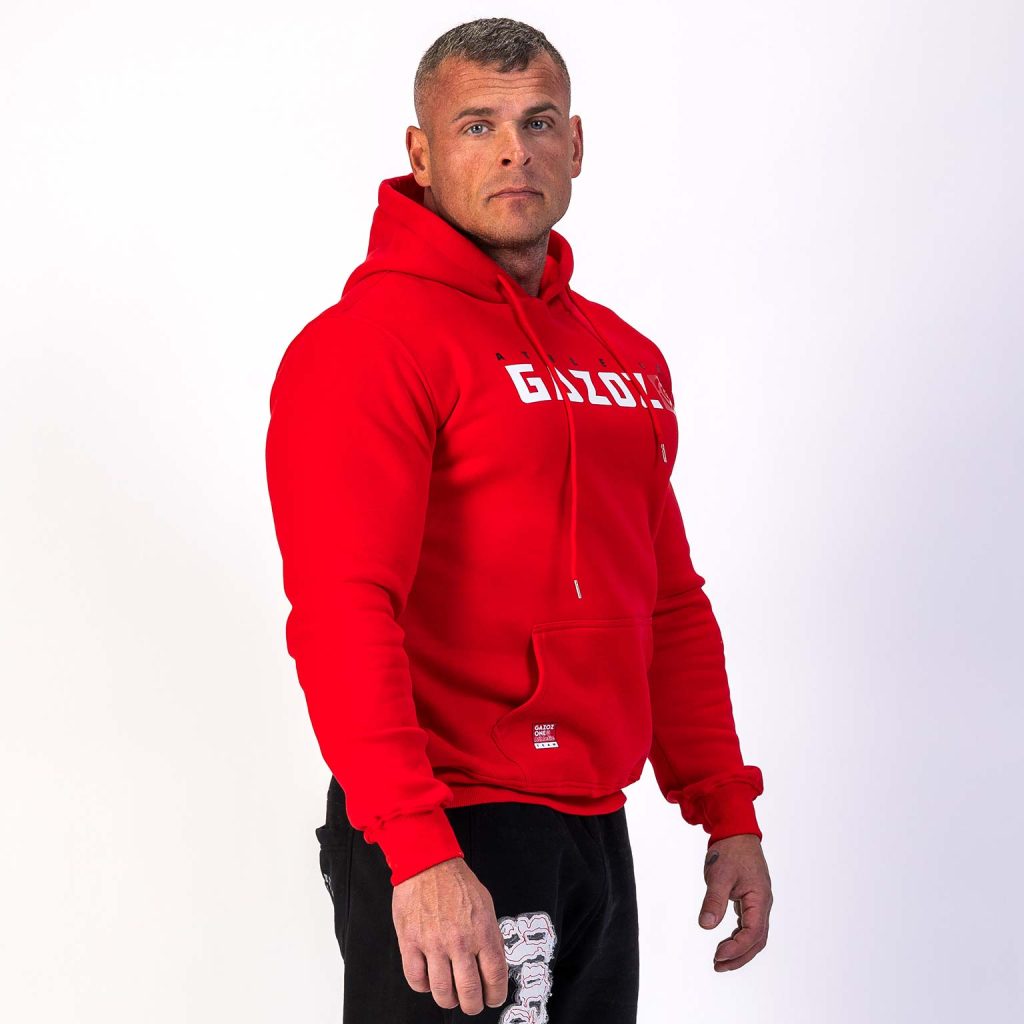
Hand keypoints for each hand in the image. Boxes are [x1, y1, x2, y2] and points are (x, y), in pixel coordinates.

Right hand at [393, 856, 508, 1013]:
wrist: (428, 863)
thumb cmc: (456, 881)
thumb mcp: (486, 905)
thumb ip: (490, 936)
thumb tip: (494, 963)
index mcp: (482, 931)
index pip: (495, 977)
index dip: (495, 995)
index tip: (493, 998)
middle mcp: (460, 941)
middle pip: (470, 992)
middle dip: (473, 1005)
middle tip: (471, 1003)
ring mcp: (434, 944)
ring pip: (442, 992)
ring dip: (448, 1000)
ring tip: (450, 995)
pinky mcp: (410, 942)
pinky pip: (416, 980)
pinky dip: (423, 986)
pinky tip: (428, 980)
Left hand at [698, 834, 771, 971]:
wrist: (736, 830)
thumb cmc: (730, 850)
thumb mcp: (719, 875)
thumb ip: (714, 901)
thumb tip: (706, 925)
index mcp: (760, 899)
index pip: (752, 933)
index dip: (736, 948)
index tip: (718, 955)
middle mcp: (763, 903)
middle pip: (757, 940)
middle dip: (739, 956)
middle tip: (718, 965)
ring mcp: (758, 902)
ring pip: (755, 934)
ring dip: (740, 949)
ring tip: (720, 959)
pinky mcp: (751, 899)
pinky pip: (750, 924)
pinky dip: (739, 937)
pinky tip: (726, 941)